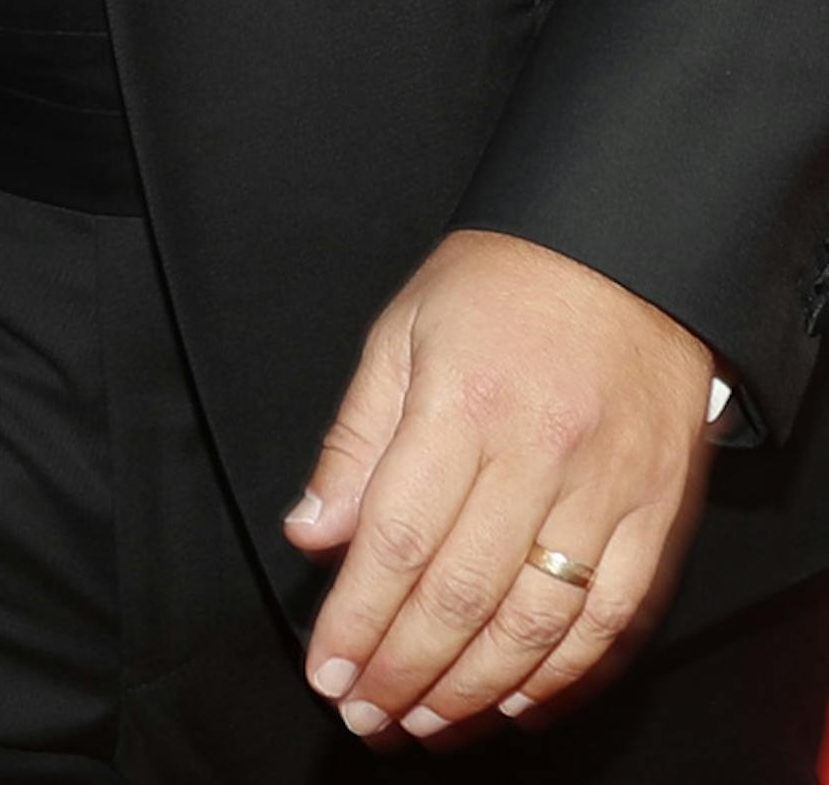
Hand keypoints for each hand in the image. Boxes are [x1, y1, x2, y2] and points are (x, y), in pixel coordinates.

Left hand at [288, 230, 713, 745]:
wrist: (625, 248)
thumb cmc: (501, 283)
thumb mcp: (404, 329)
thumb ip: (357, 437)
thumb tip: (313, 531)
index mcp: (464, 400)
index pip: (400, 538)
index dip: (359, 619)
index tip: (327, 670)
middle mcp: (540, 451)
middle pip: (464, 593)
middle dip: (405, 670)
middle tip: (365, 715)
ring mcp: (608, 488)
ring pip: (538, 623)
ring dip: (475, 690)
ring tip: (425, 724)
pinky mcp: (658, 512)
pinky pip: (615, 618)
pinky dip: (567, 676)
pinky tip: (518, 703)